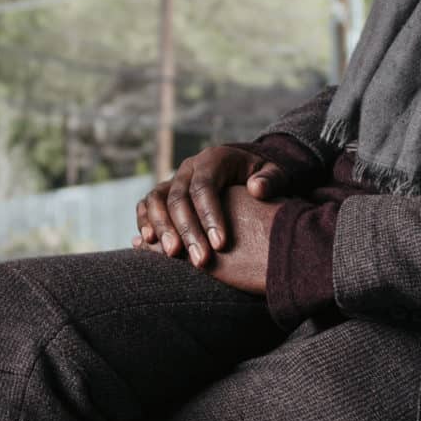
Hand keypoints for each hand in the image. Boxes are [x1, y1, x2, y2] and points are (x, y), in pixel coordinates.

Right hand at [136, 142, 290, 272]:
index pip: (205, 187)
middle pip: (179, 198)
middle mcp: (188, 168)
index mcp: (214, 159)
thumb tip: (257, 189)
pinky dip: (145, 223)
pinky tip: (148, 245)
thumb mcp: (276, 174)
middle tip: (200, 261)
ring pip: (156, 200)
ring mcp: (173, 180)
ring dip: (162, 228)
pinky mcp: (163, 194)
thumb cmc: (263, 178)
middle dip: (187, 231)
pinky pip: (146, 206)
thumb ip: (271, 180)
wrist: (244, 172)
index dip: (210, 216)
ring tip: (172, 255)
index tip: (222, 245)